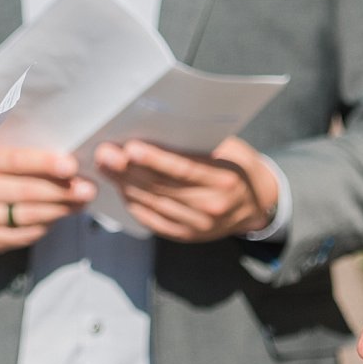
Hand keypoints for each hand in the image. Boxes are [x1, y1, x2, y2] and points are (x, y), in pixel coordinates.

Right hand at [0, 146, 95, 256]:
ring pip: (30, 215)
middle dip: (63, 190)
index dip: (46, 164)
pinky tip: (60, 216)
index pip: (16, 161)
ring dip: (61, 209)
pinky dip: (47, 225)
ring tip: (81, 202)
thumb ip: (16, 148)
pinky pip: (27, 234)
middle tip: (88, 188)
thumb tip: (62, 147)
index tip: (72, 166)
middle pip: (28, 191)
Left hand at [96, 136, 277, 242]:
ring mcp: (198, 226)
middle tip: (105, 154)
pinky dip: (134, 203)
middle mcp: (211, 206)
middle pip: (162, 187)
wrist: (257, 204)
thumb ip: (198, 142)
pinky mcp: (186, 236)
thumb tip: (156, 128)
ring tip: (106, 167)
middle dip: (128, 170)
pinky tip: (121, 188)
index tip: (130, 147)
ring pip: (153, 203)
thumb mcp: (230, 147)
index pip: (184, 169)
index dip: (155, 159)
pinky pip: (152, 220)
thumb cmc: (238, 166)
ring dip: (125, 185)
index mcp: (224, 179)